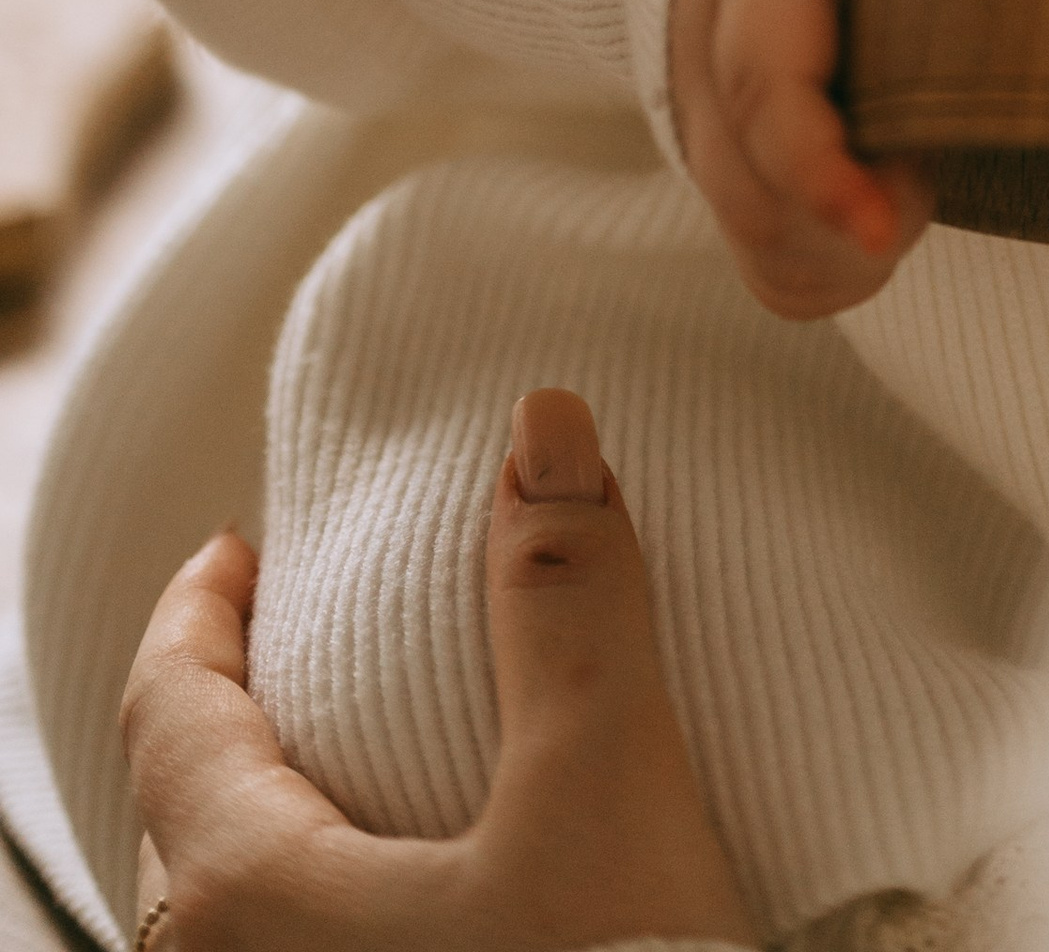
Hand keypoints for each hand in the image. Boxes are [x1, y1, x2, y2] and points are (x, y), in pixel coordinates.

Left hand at [121, 390, 754, 949]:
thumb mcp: (605, 782)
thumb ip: (567, 593)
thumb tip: (542, 423)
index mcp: (241, 894)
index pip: (168, 709)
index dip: (200, 611)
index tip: (235, 553)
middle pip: (180, 823)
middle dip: (230, 719)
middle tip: (305, 647)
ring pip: (224, 922)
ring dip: (269, 833)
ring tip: (355, 779)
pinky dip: (307, 920)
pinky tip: (399, 910)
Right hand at [670, 0, 1048, 317]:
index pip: (763, 73)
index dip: (813, 162)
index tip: (885, 221)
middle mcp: (712, 45)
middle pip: (750, 175)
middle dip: (836, 218)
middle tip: (922, 203)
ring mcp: (710, 116)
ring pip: (759, 230)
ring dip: (839, 247)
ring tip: (918, 192)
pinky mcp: (732, 170)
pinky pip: (769, 259)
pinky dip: (830, 267)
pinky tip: (882, 226)